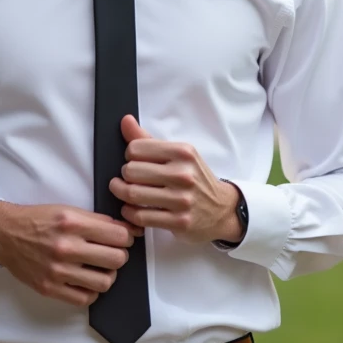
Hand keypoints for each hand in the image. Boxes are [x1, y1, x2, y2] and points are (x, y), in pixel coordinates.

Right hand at [0, 201, 141, 307]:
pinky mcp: (49, 287)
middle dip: (120, 255)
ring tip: (101, 268)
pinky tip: (87, 281)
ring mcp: (58, 270)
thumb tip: (126, 230)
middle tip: (113, 253)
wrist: (5, 234)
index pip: (118, 236)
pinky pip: (84, 298)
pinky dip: (91, 291)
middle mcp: (66, 247)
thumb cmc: (36, 221)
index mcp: (72, 223)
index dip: (127, 237)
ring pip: (104, 282)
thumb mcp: (67, 210)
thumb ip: (97, 220)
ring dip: (108, 275)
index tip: (124, 239)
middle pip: (116, 259)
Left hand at [110, 116, 241, 243]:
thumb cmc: (195, 178)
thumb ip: (149, 139)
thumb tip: (125, 120)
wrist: (221, 209)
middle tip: (128, 178)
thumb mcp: (178, 154)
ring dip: (121, 193)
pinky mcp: (179, 222)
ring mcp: (182, 200)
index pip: (136, 148)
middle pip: (131, 171)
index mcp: (183, 152)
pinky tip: (131, 208)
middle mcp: (183, 174)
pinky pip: (141, 216)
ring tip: (123, 191)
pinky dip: (129, 213)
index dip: (129, 154)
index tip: (134, 160)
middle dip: (124, 175)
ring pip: (133, 194)